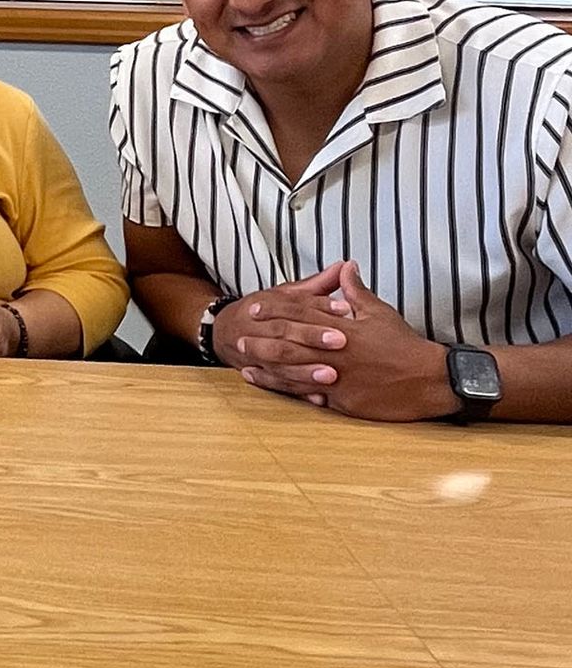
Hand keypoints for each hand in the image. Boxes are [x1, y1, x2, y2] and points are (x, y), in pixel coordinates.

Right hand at [213, 263, 350, 399]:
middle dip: (312, 337)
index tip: (345, 308)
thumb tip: (345, 266)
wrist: (223, 332)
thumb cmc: (262, 312)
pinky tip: (319, 397)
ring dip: (305, 370)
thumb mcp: (286, 294)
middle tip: (341, 341)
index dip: (319, 305)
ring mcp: (255, 353)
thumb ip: (317, 285)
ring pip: (279, 362)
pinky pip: (277, 385)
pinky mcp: (259, 374)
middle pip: (285, 331)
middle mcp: (258, 328)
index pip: (294, 303)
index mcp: (267, 304)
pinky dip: (298, 392)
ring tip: (332, 375)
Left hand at [236, 262, 457, 421]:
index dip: (276, 309)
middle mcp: (335, 350)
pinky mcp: (343, 400)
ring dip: (267, 367)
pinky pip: (311, 394)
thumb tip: (345, 267)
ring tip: (245, 364)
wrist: (429, 379)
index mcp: (342, 326)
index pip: (301, 313)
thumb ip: (356, 291)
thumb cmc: (404, 344)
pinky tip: (272, 388)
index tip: (255, 306)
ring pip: (294, 370)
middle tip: (238, 336)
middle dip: (263, 338)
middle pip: (290, 341)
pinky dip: (289, 390)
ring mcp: (337, 376)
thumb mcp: (379, 312)